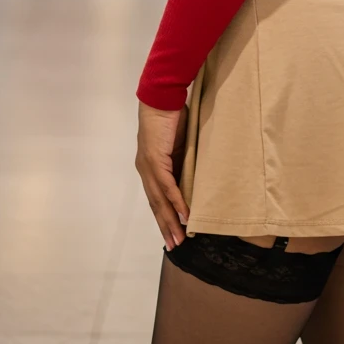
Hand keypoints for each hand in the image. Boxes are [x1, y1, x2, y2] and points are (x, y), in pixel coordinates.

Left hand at [136, 101, 189, 247]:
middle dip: (165, 227)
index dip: (164, 217)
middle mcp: (145, 170)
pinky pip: (167, 185)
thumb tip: (197, 174)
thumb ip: (183, 160)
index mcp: (150, 167)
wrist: (162, 97)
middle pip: (156, 205)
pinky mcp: (155, 159)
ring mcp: (148, 166)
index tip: (172, 234)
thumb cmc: (172, 115)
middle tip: (175, 246)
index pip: (157, 198)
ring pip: (159, 200)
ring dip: (170, 221)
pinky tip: (184, 215)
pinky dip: (176, 201)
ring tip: (179, 238)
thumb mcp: (180, 144)